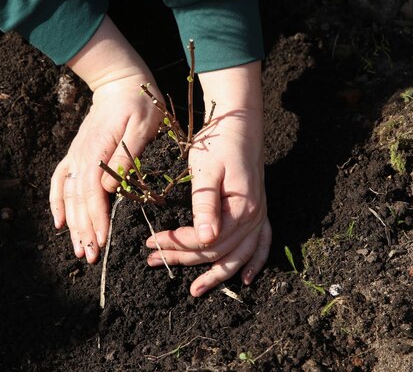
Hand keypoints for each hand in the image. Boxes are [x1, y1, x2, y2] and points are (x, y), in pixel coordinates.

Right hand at [50, 16, 162, 263]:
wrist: (119, 81)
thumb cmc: (139, 103)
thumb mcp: (143, 126)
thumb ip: (127, 157)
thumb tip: (111, 188)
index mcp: (97, 151)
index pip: (93, 193)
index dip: (96, 220)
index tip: (102, 242)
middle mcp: (80, 156)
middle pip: (77, 200)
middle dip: (83, 231)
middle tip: (89, 257)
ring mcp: (75, 156)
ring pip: (67, 195)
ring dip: (71, 224)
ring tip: (77, 249)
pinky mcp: (75, 155)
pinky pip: (60, 181)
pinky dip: (57, 202)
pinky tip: (59, 222)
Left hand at [146, 61, 271, 296]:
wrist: (240, 122)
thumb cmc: (219, 142)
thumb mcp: (206, 171)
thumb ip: (205, 206)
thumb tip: (204, 239)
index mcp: (241, 208)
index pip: (205, 240)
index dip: (177, 244)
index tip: (151, 242)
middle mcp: (254, 217)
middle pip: (218, 251)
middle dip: (184, 258)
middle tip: (153, 260)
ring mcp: (259, 215)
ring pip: (238, 255)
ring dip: (216, 273)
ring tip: (194, 289)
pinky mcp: (259, 210)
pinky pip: (261, 244)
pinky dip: (255, 262)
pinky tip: (245, 279)